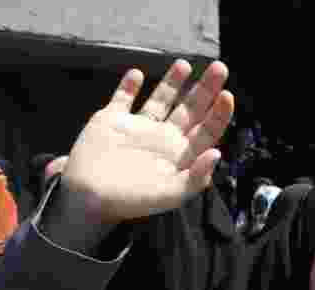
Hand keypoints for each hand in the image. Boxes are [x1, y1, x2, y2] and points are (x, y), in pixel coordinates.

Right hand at [56, 59, 233, 229]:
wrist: (87, 199)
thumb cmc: (131, 201)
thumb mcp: (169, 195)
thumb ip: (195, 177)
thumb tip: (217, 153)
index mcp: (179, 156)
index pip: (206, 131)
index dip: (219, 114)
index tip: (227, 95)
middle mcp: (162, 140)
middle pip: (190, 110)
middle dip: (205, 90)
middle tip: (220, 68)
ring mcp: (137, 129)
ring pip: (160, 101)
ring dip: (172, 83)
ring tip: (185, 64)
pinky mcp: (111, 121)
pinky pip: (123, 99)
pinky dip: (128, 86)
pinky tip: (136, 74)